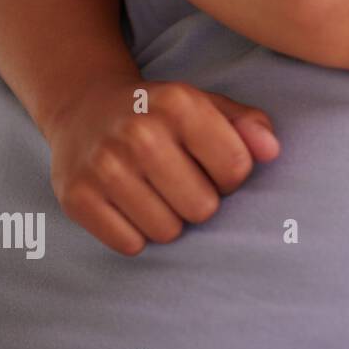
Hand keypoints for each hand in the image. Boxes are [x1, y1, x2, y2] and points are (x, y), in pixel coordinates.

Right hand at [47, 78, 281, 255]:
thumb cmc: (161, 115)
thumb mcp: (207, 105)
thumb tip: (272, 152)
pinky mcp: (76, 197)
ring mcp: (103, 166)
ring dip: (169, 219)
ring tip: (156, 192)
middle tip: (181, 181)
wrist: (85, 109)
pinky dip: (136, 233)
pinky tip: (130, 204)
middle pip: (203, 208)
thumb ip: (248, 125)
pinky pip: (130, 244)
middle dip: (200, 201)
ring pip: (167, 232)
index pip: (236, 168)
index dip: (232, 175)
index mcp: (179, 104)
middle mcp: (139, 133)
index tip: (212, 165)